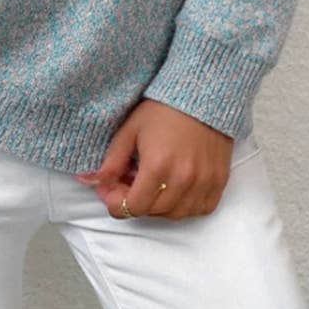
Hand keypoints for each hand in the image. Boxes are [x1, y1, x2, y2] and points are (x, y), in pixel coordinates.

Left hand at [74, 98, 233, 219]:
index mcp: (158, 166)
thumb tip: (89, 181)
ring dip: (160, 206)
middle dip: (135, 201)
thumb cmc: (163, 109)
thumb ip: (110, 162)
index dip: (116, 203)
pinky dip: (186, 205)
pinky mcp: (219, 181)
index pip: (133, 207)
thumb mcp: (130, 131)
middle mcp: (183, 179)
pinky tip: (175, 188)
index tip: (110, 190)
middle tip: (128, 182)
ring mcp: (204, 182)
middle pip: (153, 212)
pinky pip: (202, 208)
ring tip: (152, 183)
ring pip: (177, 214)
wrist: (201, 94)